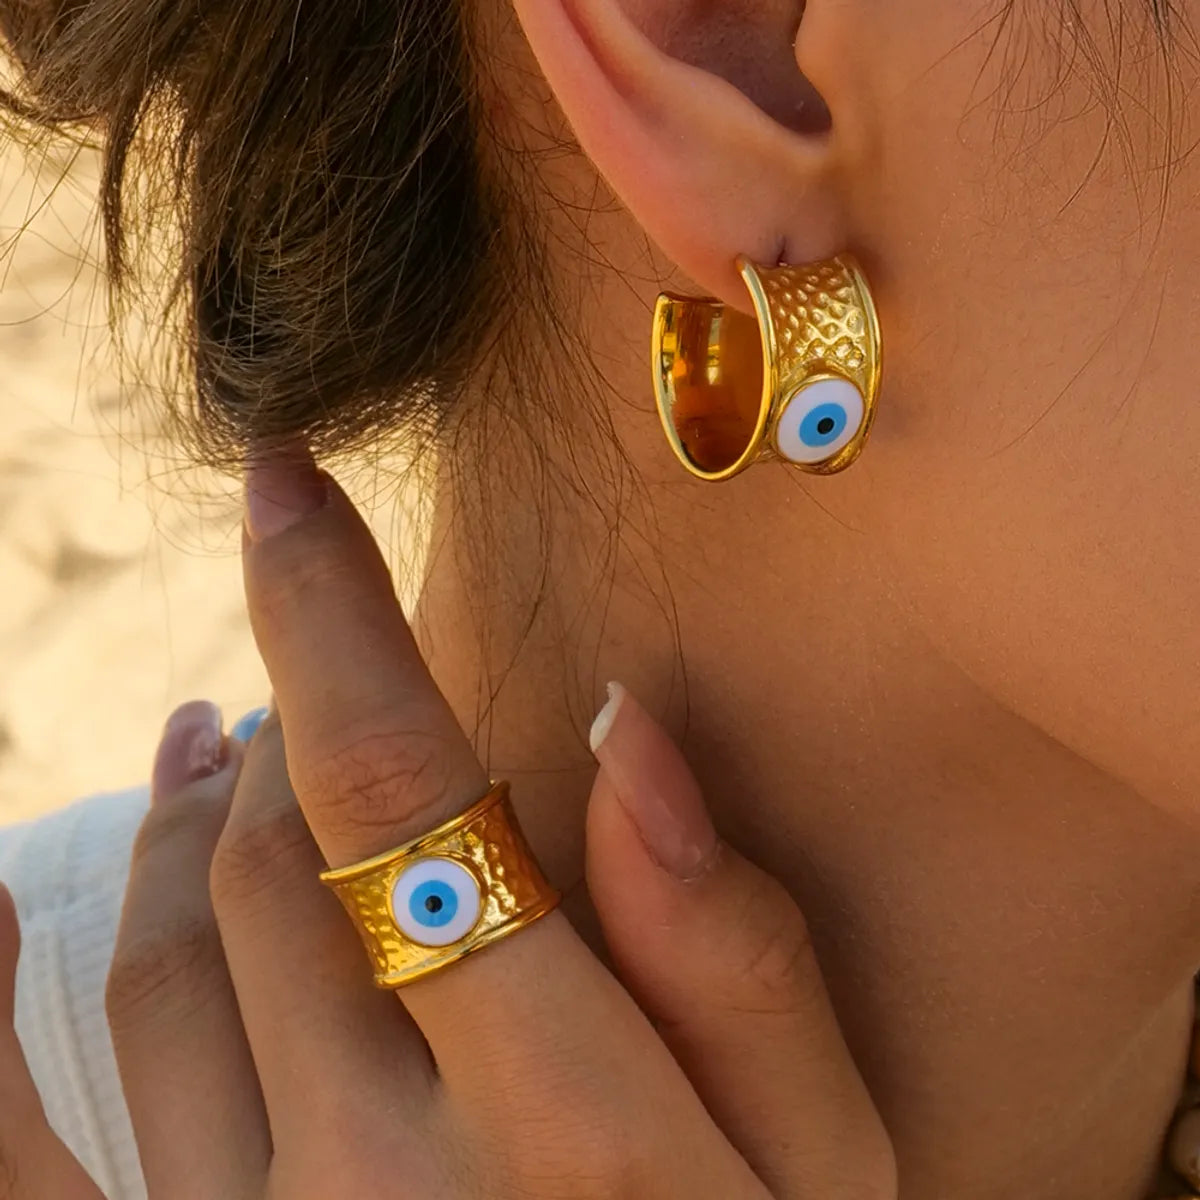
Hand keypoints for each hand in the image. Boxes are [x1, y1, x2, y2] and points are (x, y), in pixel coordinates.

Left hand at [0, 458, 896, 1198]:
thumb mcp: (822, 1170)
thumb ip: (734, 957)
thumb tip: (629, 728)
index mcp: (569, 1123)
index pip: (397, 781)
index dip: (328, 606)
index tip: (285, 475)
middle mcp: (375, 1181)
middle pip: (284, 850)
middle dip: (292, 710)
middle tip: (312, 657)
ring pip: (169, 951)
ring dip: (188, 810)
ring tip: (215, 741)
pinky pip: (29, 1141)